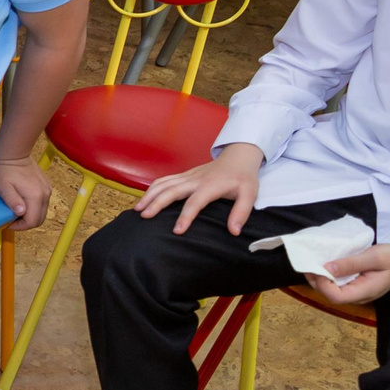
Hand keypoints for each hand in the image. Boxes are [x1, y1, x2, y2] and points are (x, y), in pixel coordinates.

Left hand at [0, 153, 51, 229]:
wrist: (12, 152)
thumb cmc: (2, 170)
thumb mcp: (2, 186)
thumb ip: (12, 200)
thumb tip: (21, 212)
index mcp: (35, 196)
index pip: (33, 221)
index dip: (20, 227)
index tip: (7, 223)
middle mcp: (45, 194)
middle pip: (40, 219)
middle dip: (26, 223)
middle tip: (11, 219)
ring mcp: (47, 189)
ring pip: (42, 211)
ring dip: (30, 215)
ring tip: (15, 211)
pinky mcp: (46, 185)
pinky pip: (43, 202)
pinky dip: (34, 207)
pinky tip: (21, 202)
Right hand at [135, 143, 263, 235]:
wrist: (238, 157)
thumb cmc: (243, 178)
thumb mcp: (250, 195)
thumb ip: (241, 212)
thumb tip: (234, 231)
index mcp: (211, 186)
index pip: (195, 202)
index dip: (185, 216)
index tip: (177, 231)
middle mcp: (195, 180)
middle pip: (171, 191)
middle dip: (156, 203)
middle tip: (145, 217)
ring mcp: (187, 176)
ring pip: (163, 183)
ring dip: (149, 195)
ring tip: (138, 209)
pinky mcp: (184, 175)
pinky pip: (164, 180)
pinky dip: (152, 188)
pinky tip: (145, 198)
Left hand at [310, 244, 389, 305]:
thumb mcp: (373, 257)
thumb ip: (351, 264)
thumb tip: (327, 268)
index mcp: (365, 291)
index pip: (337, 297)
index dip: (323, 285)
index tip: (316, 268)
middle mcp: (358, 296)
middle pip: (331, 295)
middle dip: (317, 281)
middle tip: (309, 264)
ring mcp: (356, 292)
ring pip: (332, 291)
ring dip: (319, 279)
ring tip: (312, 264)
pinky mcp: (354, 286)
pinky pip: (336, 285)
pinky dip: (327, 276)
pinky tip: (322, 266)